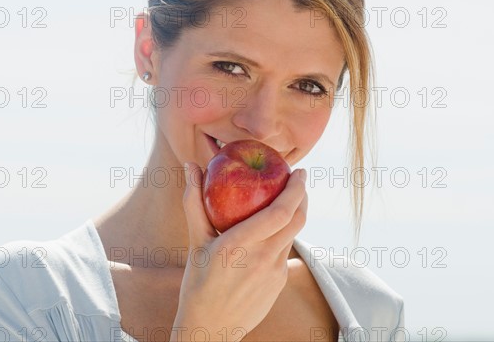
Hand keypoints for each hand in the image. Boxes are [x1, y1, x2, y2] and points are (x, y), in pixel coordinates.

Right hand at [170, 162, 307, 341]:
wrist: (210, 328)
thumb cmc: (198, 283)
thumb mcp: (195, 242)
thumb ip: (194, 202)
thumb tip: (190, 166)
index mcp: (239, 245)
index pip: (280, 212)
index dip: (295, 190)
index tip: (298, 171)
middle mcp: (262, 259)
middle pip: (297, 221)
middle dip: (303, 196)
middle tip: (298, 179)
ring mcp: (274, 273)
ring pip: (294, 236)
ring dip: (297, 214)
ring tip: (289, 199)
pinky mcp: (279, 283)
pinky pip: (286, 252)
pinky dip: (285, 235)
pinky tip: (274, 230)